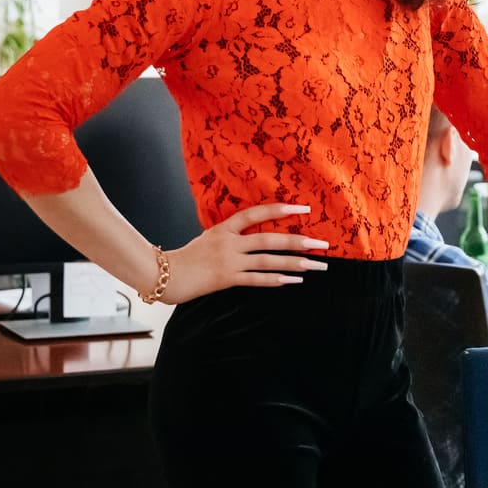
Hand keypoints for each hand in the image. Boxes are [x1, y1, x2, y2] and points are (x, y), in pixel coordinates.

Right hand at [157, 203, 327, 304]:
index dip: (280, 209)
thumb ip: (229, 236)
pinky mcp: (226, 279)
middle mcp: (229, 242)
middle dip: (299, 240)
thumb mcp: (207, 239)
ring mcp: (228, 261)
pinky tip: (294, 280)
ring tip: (316, 265)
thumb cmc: (186, 258)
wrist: (164, 275)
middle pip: (270, 238)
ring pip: (268, 260)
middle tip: (323, 243)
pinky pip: (256, 279)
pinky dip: (276, 280)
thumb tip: (251, 236)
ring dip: (295, 263)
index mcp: (224, 228)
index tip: (304, 207)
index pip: (256, 213)